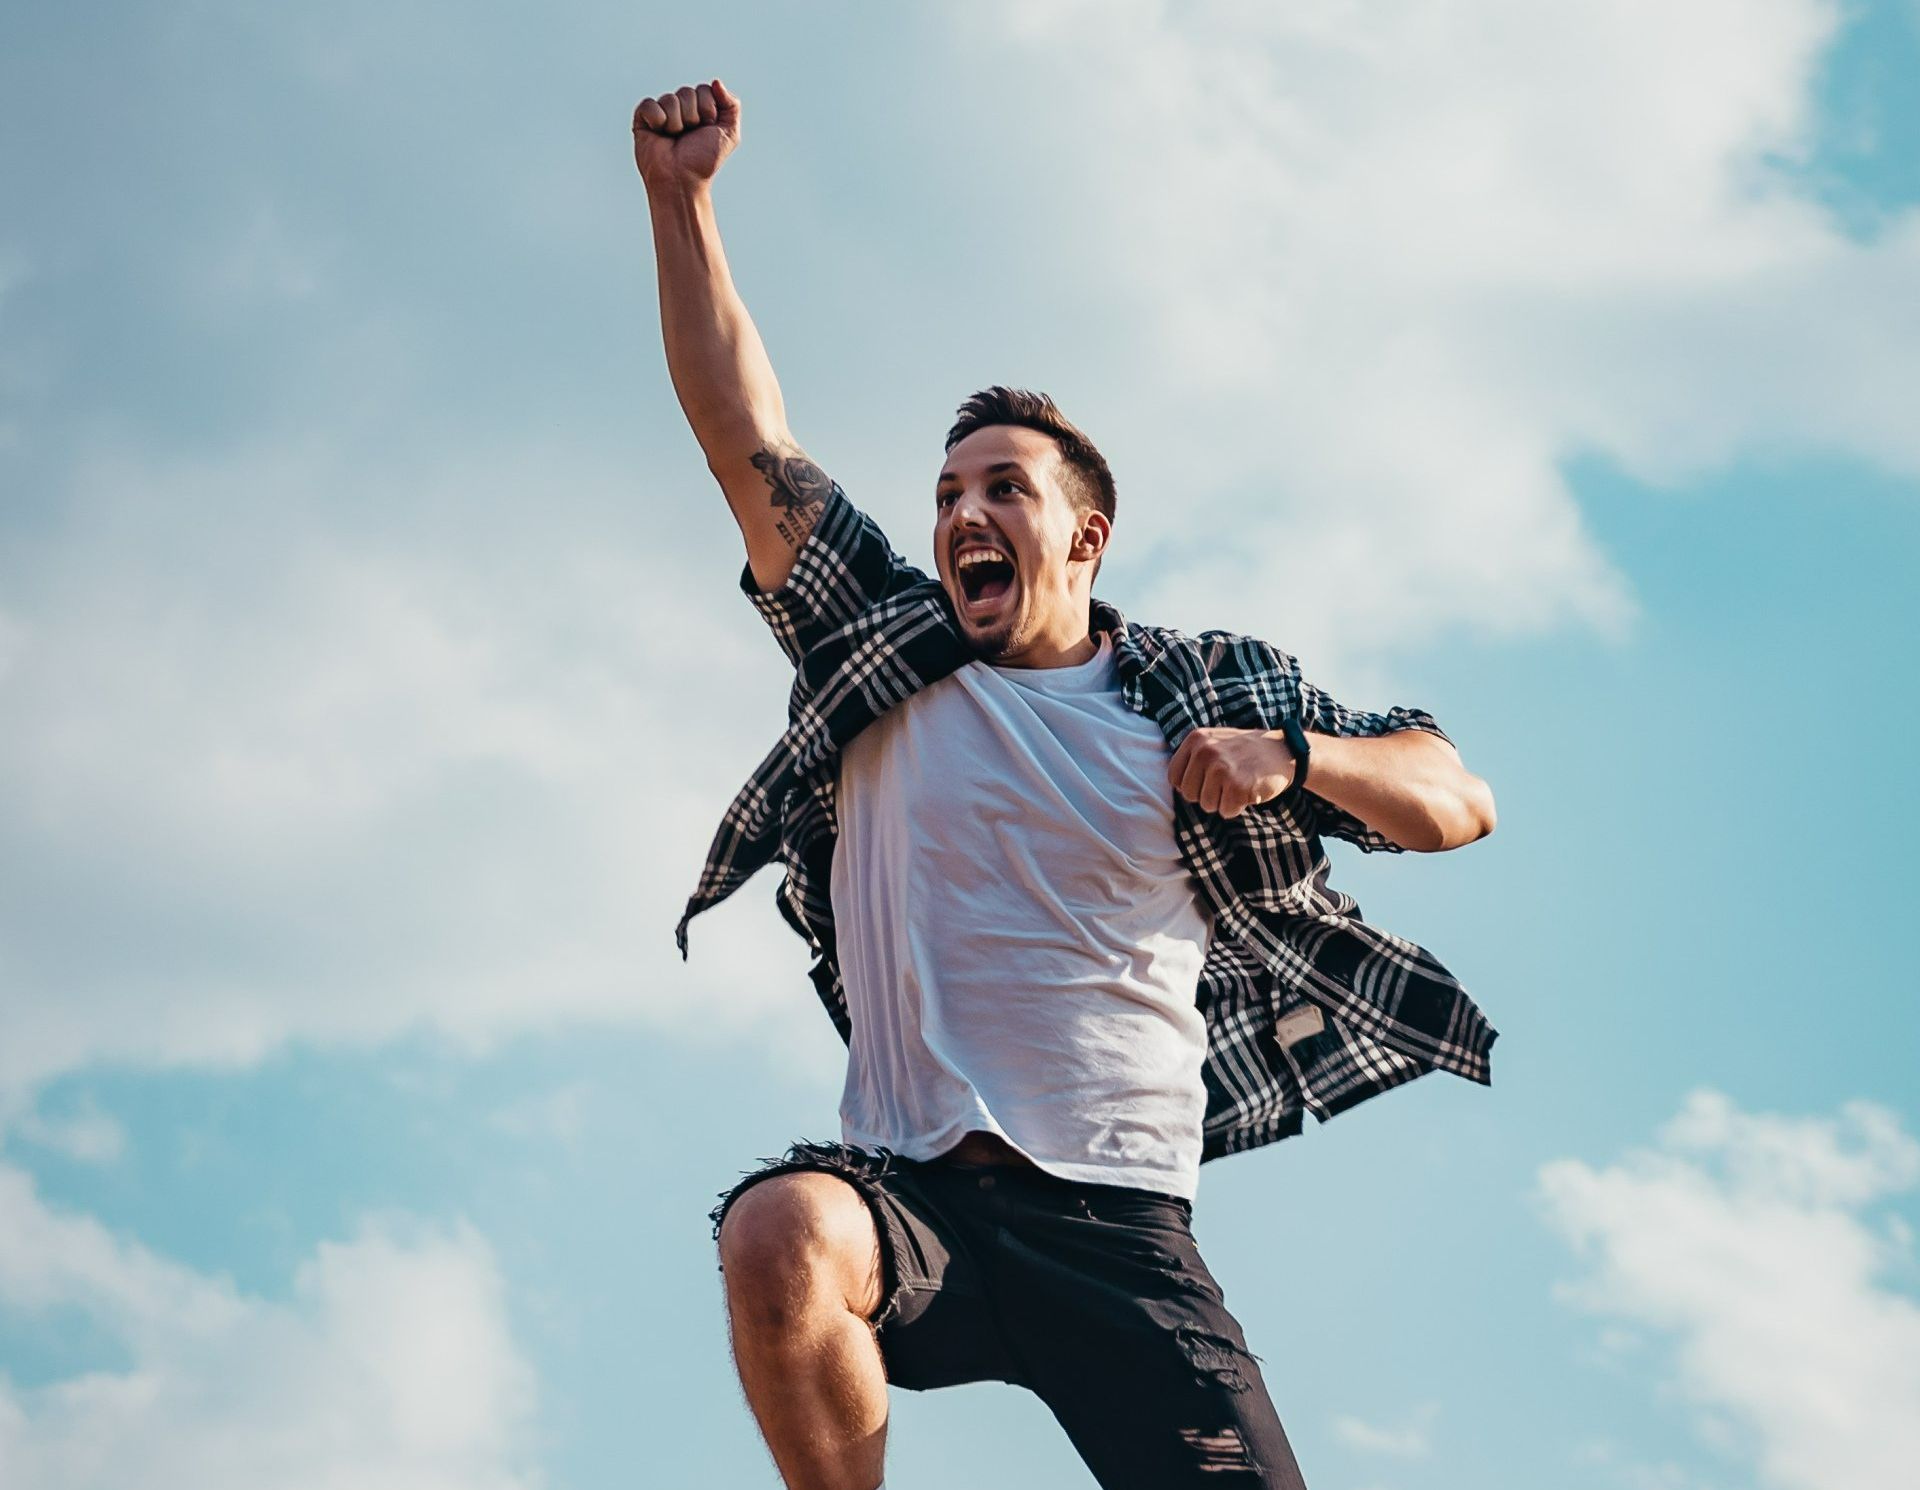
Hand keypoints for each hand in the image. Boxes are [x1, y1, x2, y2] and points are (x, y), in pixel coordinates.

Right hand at [633, 78, 740, 190]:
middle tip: (689, 136)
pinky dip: (658, 120)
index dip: (708, 110)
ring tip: (674, 138)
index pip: (705, 89)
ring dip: (677, 123)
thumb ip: (732, 105)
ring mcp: (662, 112)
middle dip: (692, 116)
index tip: (706, 129)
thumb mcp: (729, 134)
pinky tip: (659, 134)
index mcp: (700, 108)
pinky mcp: (643, 117)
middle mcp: (681, 108)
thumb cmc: (704, 160)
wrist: (683, 179)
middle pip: (688, 92)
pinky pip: (650, 104)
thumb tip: (716, 81)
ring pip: (670, 99)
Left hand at [1167, 727, 1299, 817]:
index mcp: (1196, 739)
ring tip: (1239, 783)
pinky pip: (1226, 811)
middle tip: (1227, 782)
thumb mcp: (1214, 742)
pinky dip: (1237, 807)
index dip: (1191, 785)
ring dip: (1224, 801)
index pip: (1175, 777)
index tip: (1207, 780)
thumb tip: (1176, 785)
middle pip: (1189, 794)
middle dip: (1207, 795)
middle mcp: (1206, 751)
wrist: (1283, 751)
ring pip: (1207, 805)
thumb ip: (1192, 757)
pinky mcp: (1237, 786)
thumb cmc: (1244, 752)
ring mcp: (1221, 768)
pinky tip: (1248, 790)